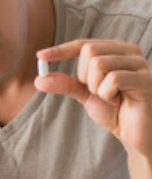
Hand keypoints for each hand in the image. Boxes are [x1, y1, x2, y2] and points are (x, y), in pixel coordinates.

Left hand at [35, 39, 151, 158]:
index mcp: (114, 50)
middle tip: (98, 92)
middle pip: (89, 50)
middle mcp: (129, 51)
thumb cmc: (115, 111)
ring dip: (97, 87)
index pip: (84, 44)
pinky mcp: (146, 79)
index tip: (40, 55)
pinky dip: (107, 94)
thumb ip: (65, 84)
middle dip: (85, 76)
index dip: (61, 50)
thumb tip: (38, 80)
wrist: (136, 134)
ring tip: (111, 97)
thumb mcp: (85, 94)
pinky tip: (118, 101)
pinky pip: (113, 79)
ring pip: (99, 64)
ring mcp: (139, 63)